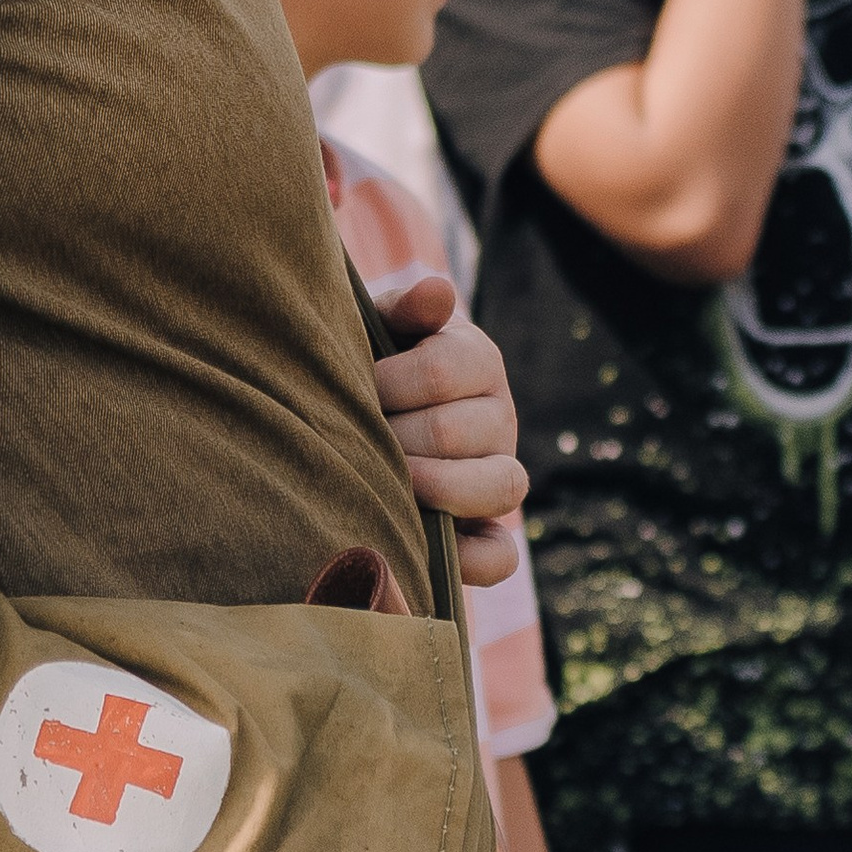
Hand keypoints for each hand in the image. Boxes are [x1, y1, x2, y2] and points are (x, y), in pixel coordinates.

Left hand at [369, 273, 526, 558]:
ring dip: (432, 488)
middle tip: (350, 438)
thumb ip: (402, 308)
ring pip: (501, 487)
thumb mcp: (378, 326)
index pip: (442, 371)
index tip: (352, 387)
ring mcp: (500, 476)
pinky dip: (469, 560)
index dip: (388, 383)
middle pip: (456, 432)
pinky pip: (501, 556)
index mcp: (476, 360)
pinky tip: (422, 547)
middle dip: (394, 438)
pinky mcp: (489, 532)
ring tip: (383, 482)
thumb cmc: (364, 363)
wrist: (353, 413)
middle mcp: (500, 417)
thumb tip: (436, 290)